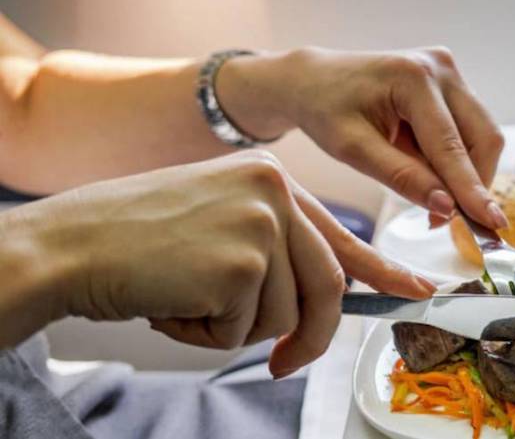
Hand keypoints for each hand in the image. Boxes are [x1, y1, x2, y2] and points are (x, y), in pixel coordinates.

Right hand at [4, 151, 433, 376]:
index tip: (416, 289)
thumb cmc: (134, 240)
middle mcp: (277, 191)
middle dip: (310, 337)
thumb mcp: (217, 222)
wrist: (69, 244)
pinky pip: (244, 332)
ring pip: (283, 315)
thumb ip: (274, 248)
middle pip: (327, 286)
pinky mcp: (243, 263)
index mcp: (272, 178)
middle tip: (285, 366)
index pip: (340, 236)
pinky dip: (206, 335)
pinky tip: (170, 301)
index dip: (382, 270)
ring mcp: (262, 224)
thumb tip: (324, 297)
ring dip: (232, 328)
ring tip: (182, 295)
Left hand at [217, 47, 506, 229]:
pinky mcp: (452, 83)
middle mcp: (440, 66)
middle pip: (483, 137)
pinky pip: (471, 130)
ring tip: (435, 200)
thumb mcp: (352, 150)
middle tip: (453, 223)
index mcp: (413, 76)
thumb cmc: (325, 111)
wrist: (314, 80)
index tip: (492, 225)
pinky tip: (432, 176)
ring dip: (467, 174)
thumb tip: (447, 207)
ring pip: (483, 136)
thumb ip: (402, 177)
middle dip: (474, 184)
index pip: (450, 145)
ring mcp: (450, 72)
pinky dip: (458, 161)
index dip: (471, 189)